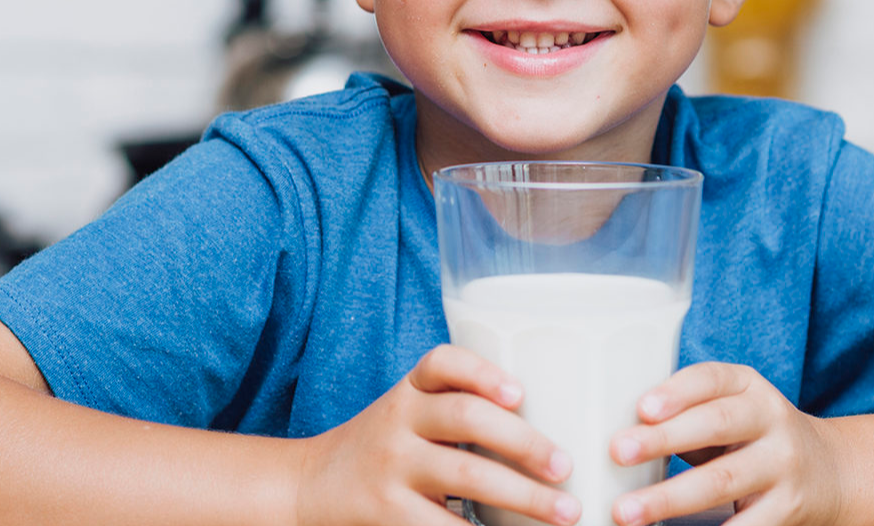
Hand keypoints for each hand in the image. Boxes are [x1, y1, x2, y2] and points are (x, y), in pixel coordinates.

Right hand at [297, 344, 581, 525]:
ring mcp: (392, 468)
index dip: (482, 372)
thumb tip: (545, 437)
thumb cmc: (382, 449)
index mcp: (408, 392)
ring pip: (466, 476)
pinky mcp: (388, 513)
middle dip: (523, 442)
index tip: (520, 393)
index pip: (441, 363)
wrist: (308, 488)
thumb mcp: (406, 415)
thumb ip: (456, 410)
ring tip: (565, 513)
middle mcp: (398, 422)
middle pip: (465, 418)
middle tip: (565, 466)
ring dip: (525, 496)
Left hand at [607, 362, 845, 525]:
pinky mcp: (787, 509)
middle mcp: (771, 420)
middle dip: (664, 439)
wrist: (831, 473)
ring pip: (723, 480)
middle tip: (617, 452)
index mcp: (749, 388)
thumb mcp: (732, 411)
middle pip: (716, 424)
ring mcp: (783, 465)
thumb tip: (619, 433)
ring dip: (670, 498)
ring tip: (628, 512)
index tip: (642, 408)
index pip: (713, 379)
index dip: (677, 391)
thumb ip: (687, 414)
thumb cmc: (753, 438)